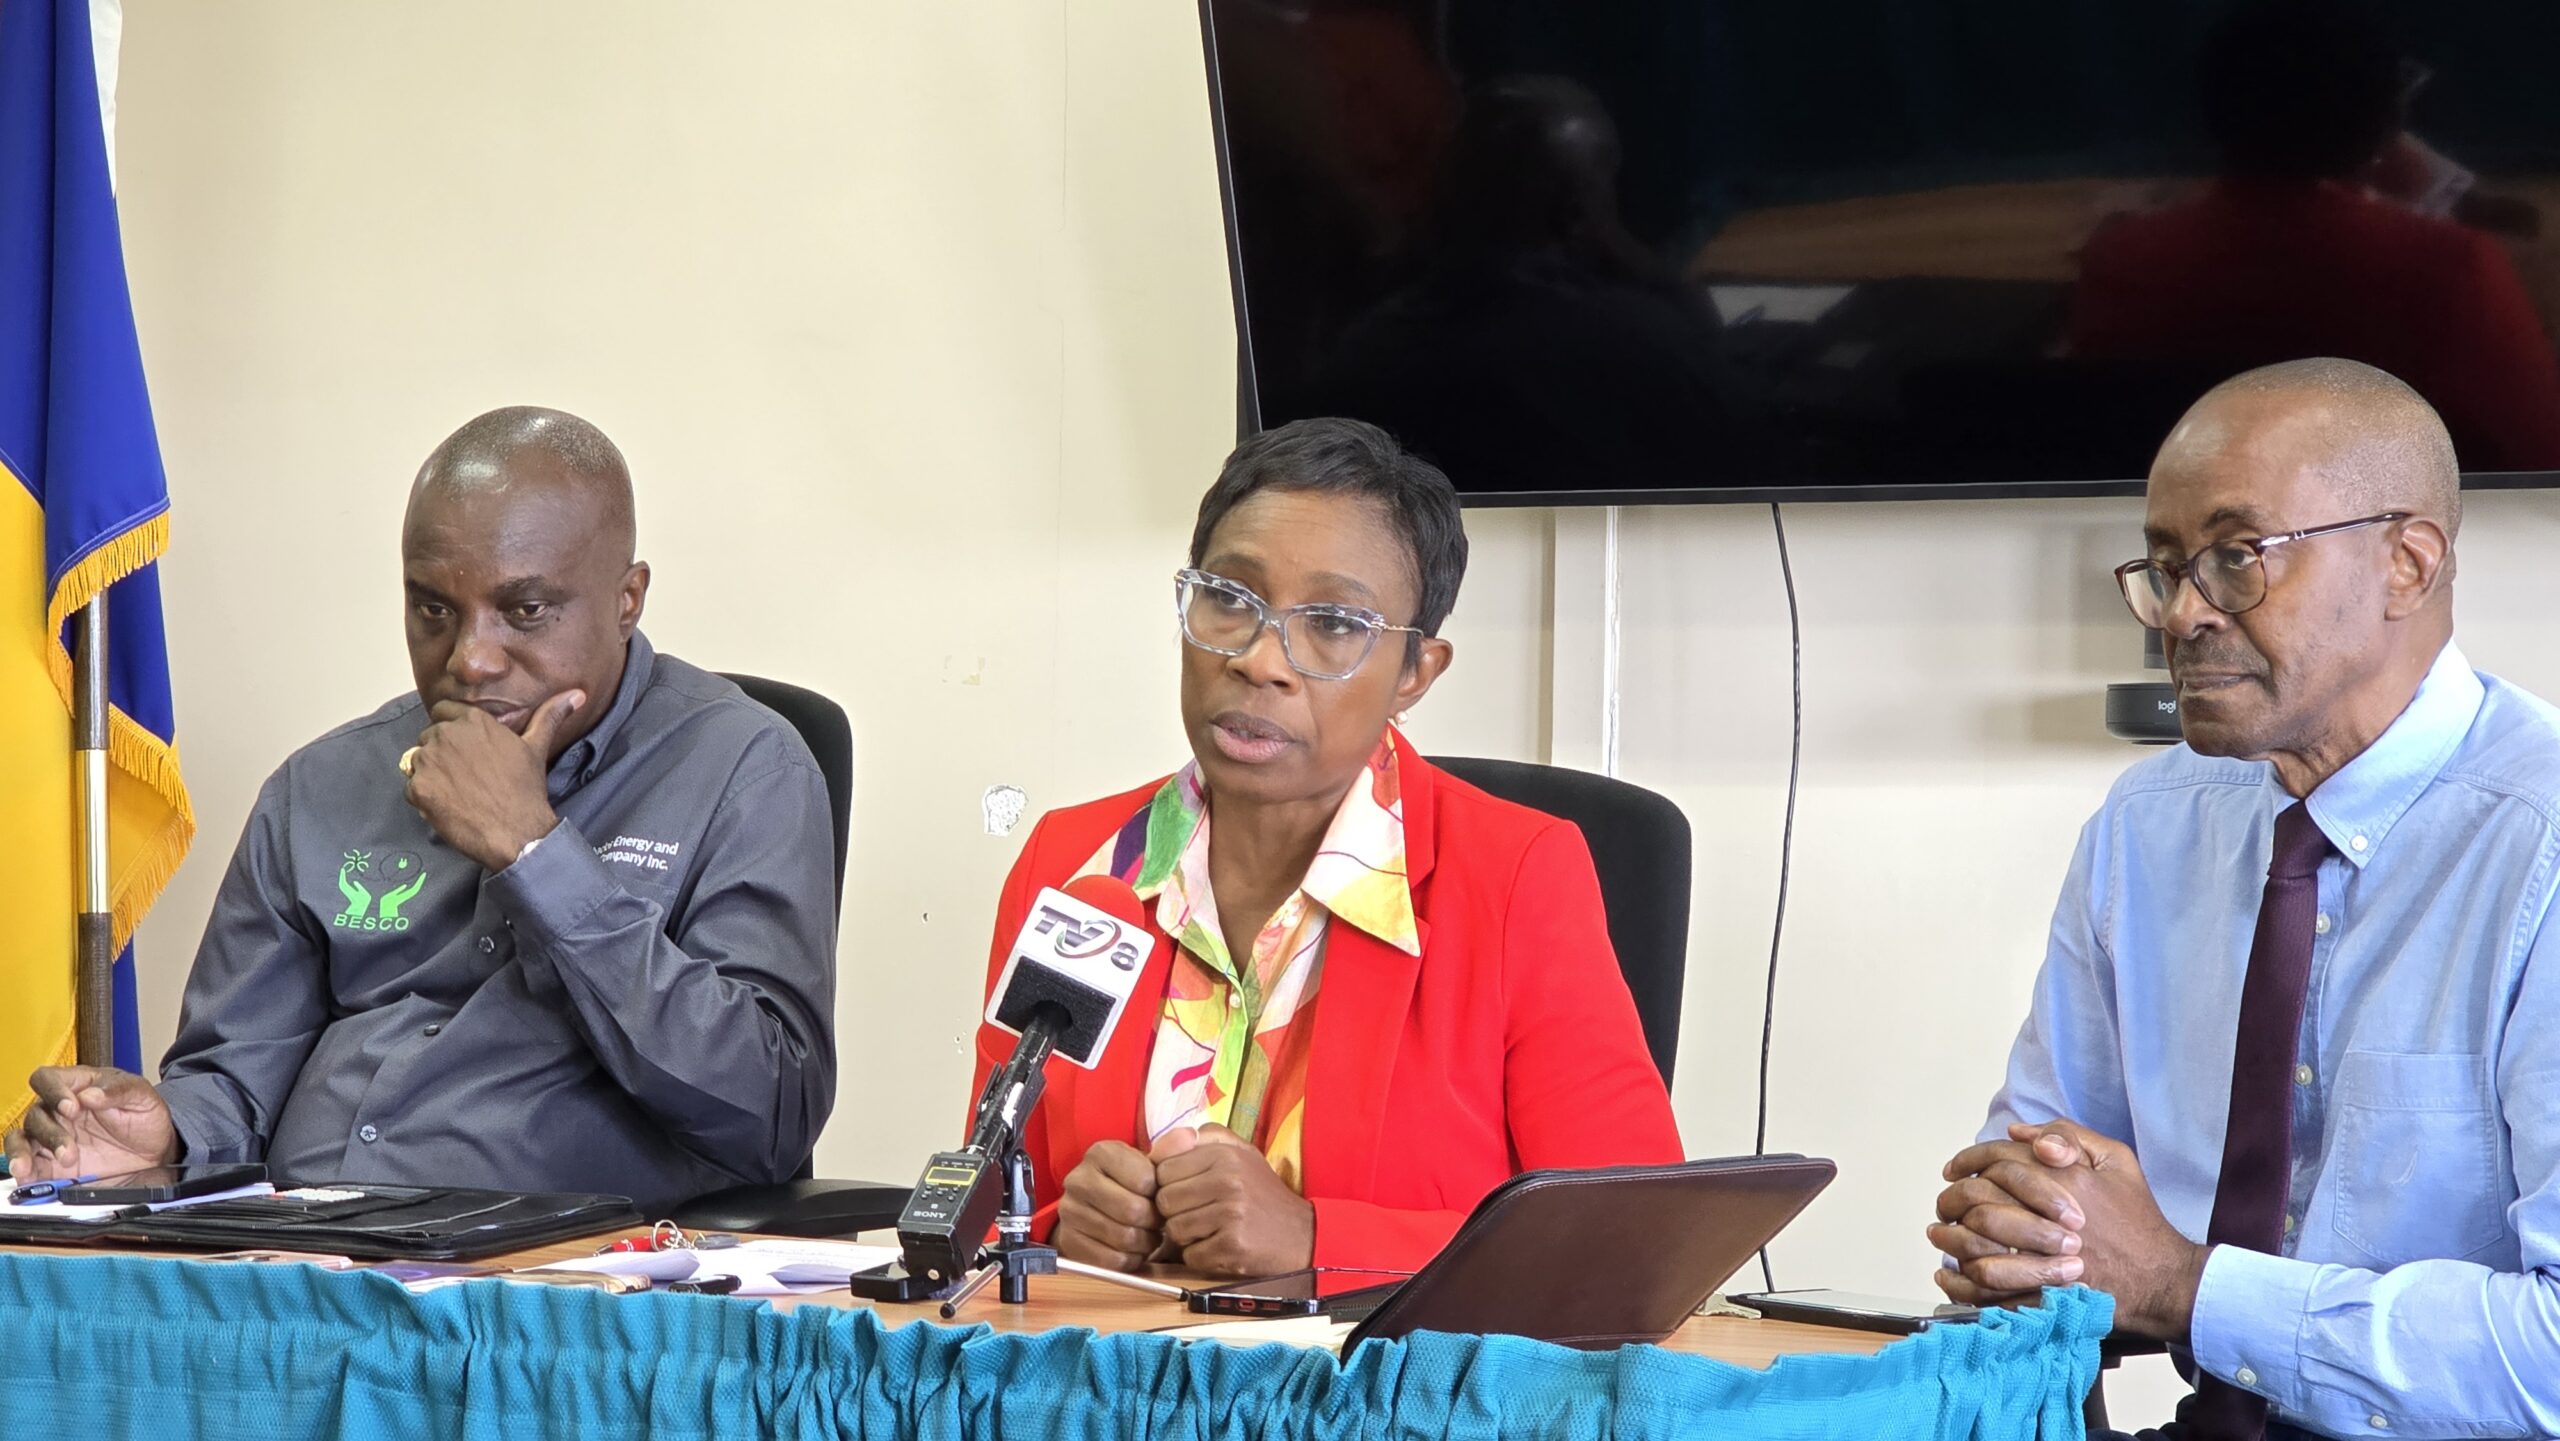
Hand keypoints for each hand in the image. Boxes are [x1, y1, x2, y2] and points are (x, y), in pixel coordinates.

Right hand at [5, 1067, 177, 1179]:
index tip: (71, 1107)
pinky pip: (29, 1166)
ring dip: (24, 1153)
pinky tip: (29, 1177)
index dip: (53, 1090)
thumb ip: (118, 1090)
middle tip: (70, 1150)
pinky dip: (25, 1172)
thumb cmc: (144, 1114)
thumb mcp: (141, 1096)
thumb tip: (90, 1094)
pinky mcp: (52, 1164)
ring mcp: (53, 1138)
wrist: (156, 1148)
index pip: (47, 1079)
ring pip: (22, 1140)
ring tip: (32, 1169)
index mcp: (77, 1086)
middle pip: (35, 1115)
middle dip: (50, 1133)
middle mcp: (58, 1111)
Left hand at [404, 691, 581, 870]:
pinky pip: (411, 786)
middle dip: (441, 753)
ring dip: (430, 773)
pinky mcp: (417, 787)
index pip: (443, 711)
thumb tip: (577, 694)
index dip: (452, 729)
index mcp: (473, 720)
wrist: (515, 832)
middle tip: (464, 776)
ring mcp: (429, 761)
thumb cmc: (526, 790)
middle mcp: (447, 734)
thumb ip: (550, 715)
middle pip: (429, 736)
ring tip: (456, 791)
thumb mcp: (537, 747)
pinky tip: (448, 805)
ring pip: (417, 760)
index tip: (463, 748)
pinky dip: (424, 797)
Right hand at [1054, 1140, 1162, 1271]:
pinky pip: (1111, 1260)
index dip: (1159, 1193)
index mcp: (1100, 1153)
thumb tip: (1189, 1136)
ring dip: (1144, 1242)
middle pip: (1133, 1211)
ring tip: (1146, 1234)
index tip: (1157, 1195)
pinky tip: (1131, 1249)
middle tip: (1156, 1221)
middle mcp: (1078, 1179)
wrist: (1094, 1208)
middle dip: (1153, 1221)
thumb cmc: (1129, 1184)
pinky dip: (1130, 1259)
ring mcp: (1070, 1211)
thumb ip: (1170, 1150)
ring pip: (1124, 1238)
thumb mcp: (1148, 1163)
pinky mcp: (1069, 1241)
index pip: (1145, 1180)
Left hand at [1152, 1123, 1313, 1277]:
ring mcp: (1231, 1213)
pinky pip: (1191, 1255)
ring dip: (1187, 1236)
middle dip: (1176, 1212)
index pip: (1163, 1169)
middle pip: (1164, 1201)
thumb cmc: (1262, 1193)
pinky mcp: (1233, 1245)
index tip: (1189, 1191)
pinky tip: (1220, 1247)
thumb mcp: (1240, 1152)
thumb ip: (1201, 1138)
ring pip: (1174, 1230)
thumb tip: (1158, 1147)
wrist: (1303, 1234)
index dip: (1170, 1184)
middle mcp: (1228, 1179)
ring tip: (1212, 1230)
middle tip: (1200, 1214)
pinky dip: (1201, 1256)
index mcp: (1225, 1153)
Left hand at [1933, 1120, 2207, 1340]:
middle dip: (1951, 1198)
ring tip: (1939, 1234)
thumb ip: (2068, 1136)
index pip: (1997, 1160)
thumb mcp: (2116, 1161)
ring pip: (1975, 1243)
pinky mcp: (2042, 1294)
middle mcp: (2048, 1215)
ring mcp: (2043, 1257)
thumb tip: (2019, 1133)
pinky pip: (1986, 1289)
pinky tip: (1949, 1272)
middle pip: (1978, 1199)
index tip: (1953, 1170)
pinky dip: (1960, 1281)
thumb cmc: (2138, 1218)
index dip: (1968, 1161)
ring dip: (1949, 1237)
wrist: (2163, 1278)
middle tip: (1944, 1203)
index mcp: (2063, 1179)